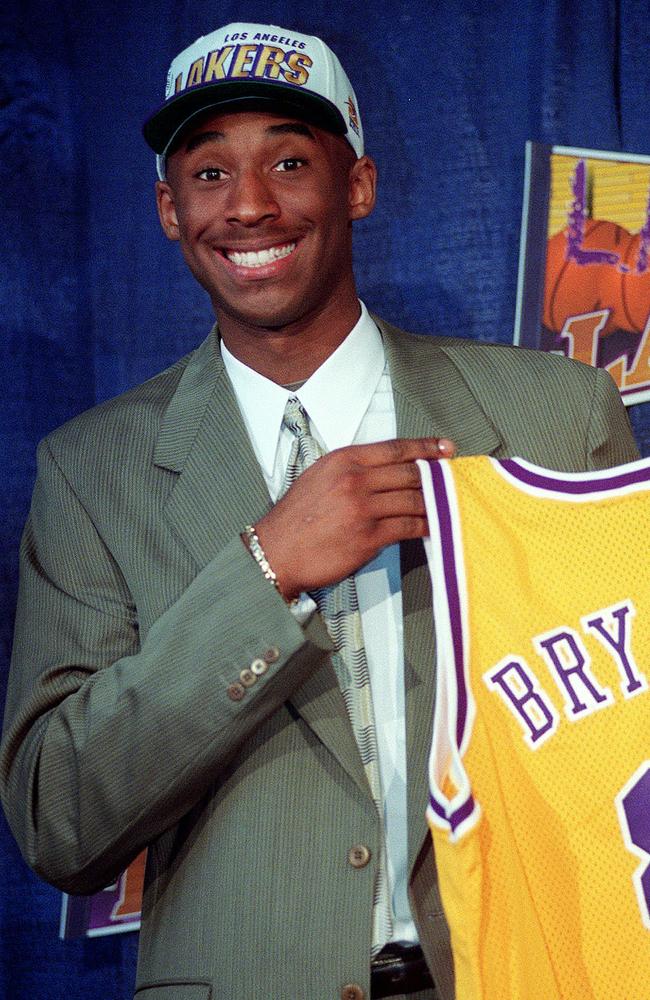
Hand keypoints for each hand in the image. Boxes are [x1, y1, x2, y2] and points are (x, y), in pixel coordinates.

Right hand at [253, 437, 454, 599]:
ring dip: (434, 503)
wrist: (275, 552)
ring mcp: (363, 509)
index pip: (395, 448)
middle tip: (452, 479)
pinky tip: (433, 527)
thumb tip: (385, 469)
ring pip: (413, 500)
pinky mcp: (368, 537)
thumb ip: (351, 469)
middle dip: (435, 476)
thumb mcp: (318, 477)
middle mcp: (354, 480)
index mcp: (343, 460)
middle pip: (409, 473)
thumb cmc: (294, 519)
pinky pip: (408, 527)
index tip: (445, 448)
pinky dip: (425, 526)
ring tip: (447, 505)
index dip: (426, 447)